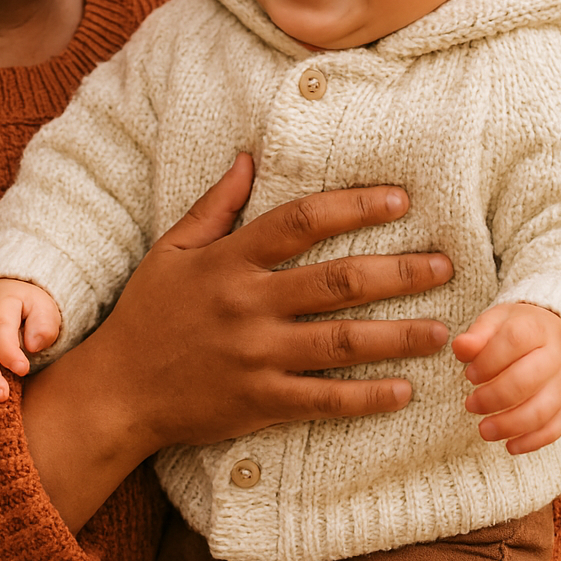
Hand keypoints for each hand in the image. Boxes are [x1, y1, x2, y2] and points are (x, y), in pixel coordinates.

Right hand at [22, 154, 451, 531]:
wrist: (116, 392)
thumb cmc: (146, 315)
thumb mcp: (171, 251)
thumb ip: (214, 206)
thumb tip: (248, 158)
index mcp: (229, 261)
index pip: (301, 223)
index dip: (353, 207)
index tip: (400, 200)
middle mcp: (247, 304)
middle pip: (337, 282)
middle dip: (397, 272)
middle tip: (444, 265)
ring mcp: (255, 356)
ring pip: (341, 342)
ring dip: (397, 336)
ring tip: (442, 331)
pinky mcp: (258, 402)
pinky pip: (323, 401)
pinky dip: (366, 398)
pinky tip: (404, 391)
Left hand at [452, 302, 560, 453]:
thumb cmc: (520, 332)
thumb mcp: (499, 322)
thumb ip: (479, 334)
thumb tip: (461, 347)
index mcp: (536, 329)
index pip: (514, 341)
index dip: (489, 360)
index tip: (470, 375)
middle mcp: (555, 356)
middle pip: (527, 380)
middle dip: (493, 397)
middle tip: (470, 404)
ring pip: (541, 410)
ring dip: (510, 425)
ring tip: (484, 430)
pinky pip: (554, 429)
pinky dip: (531, 442)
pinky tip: (509, 446)